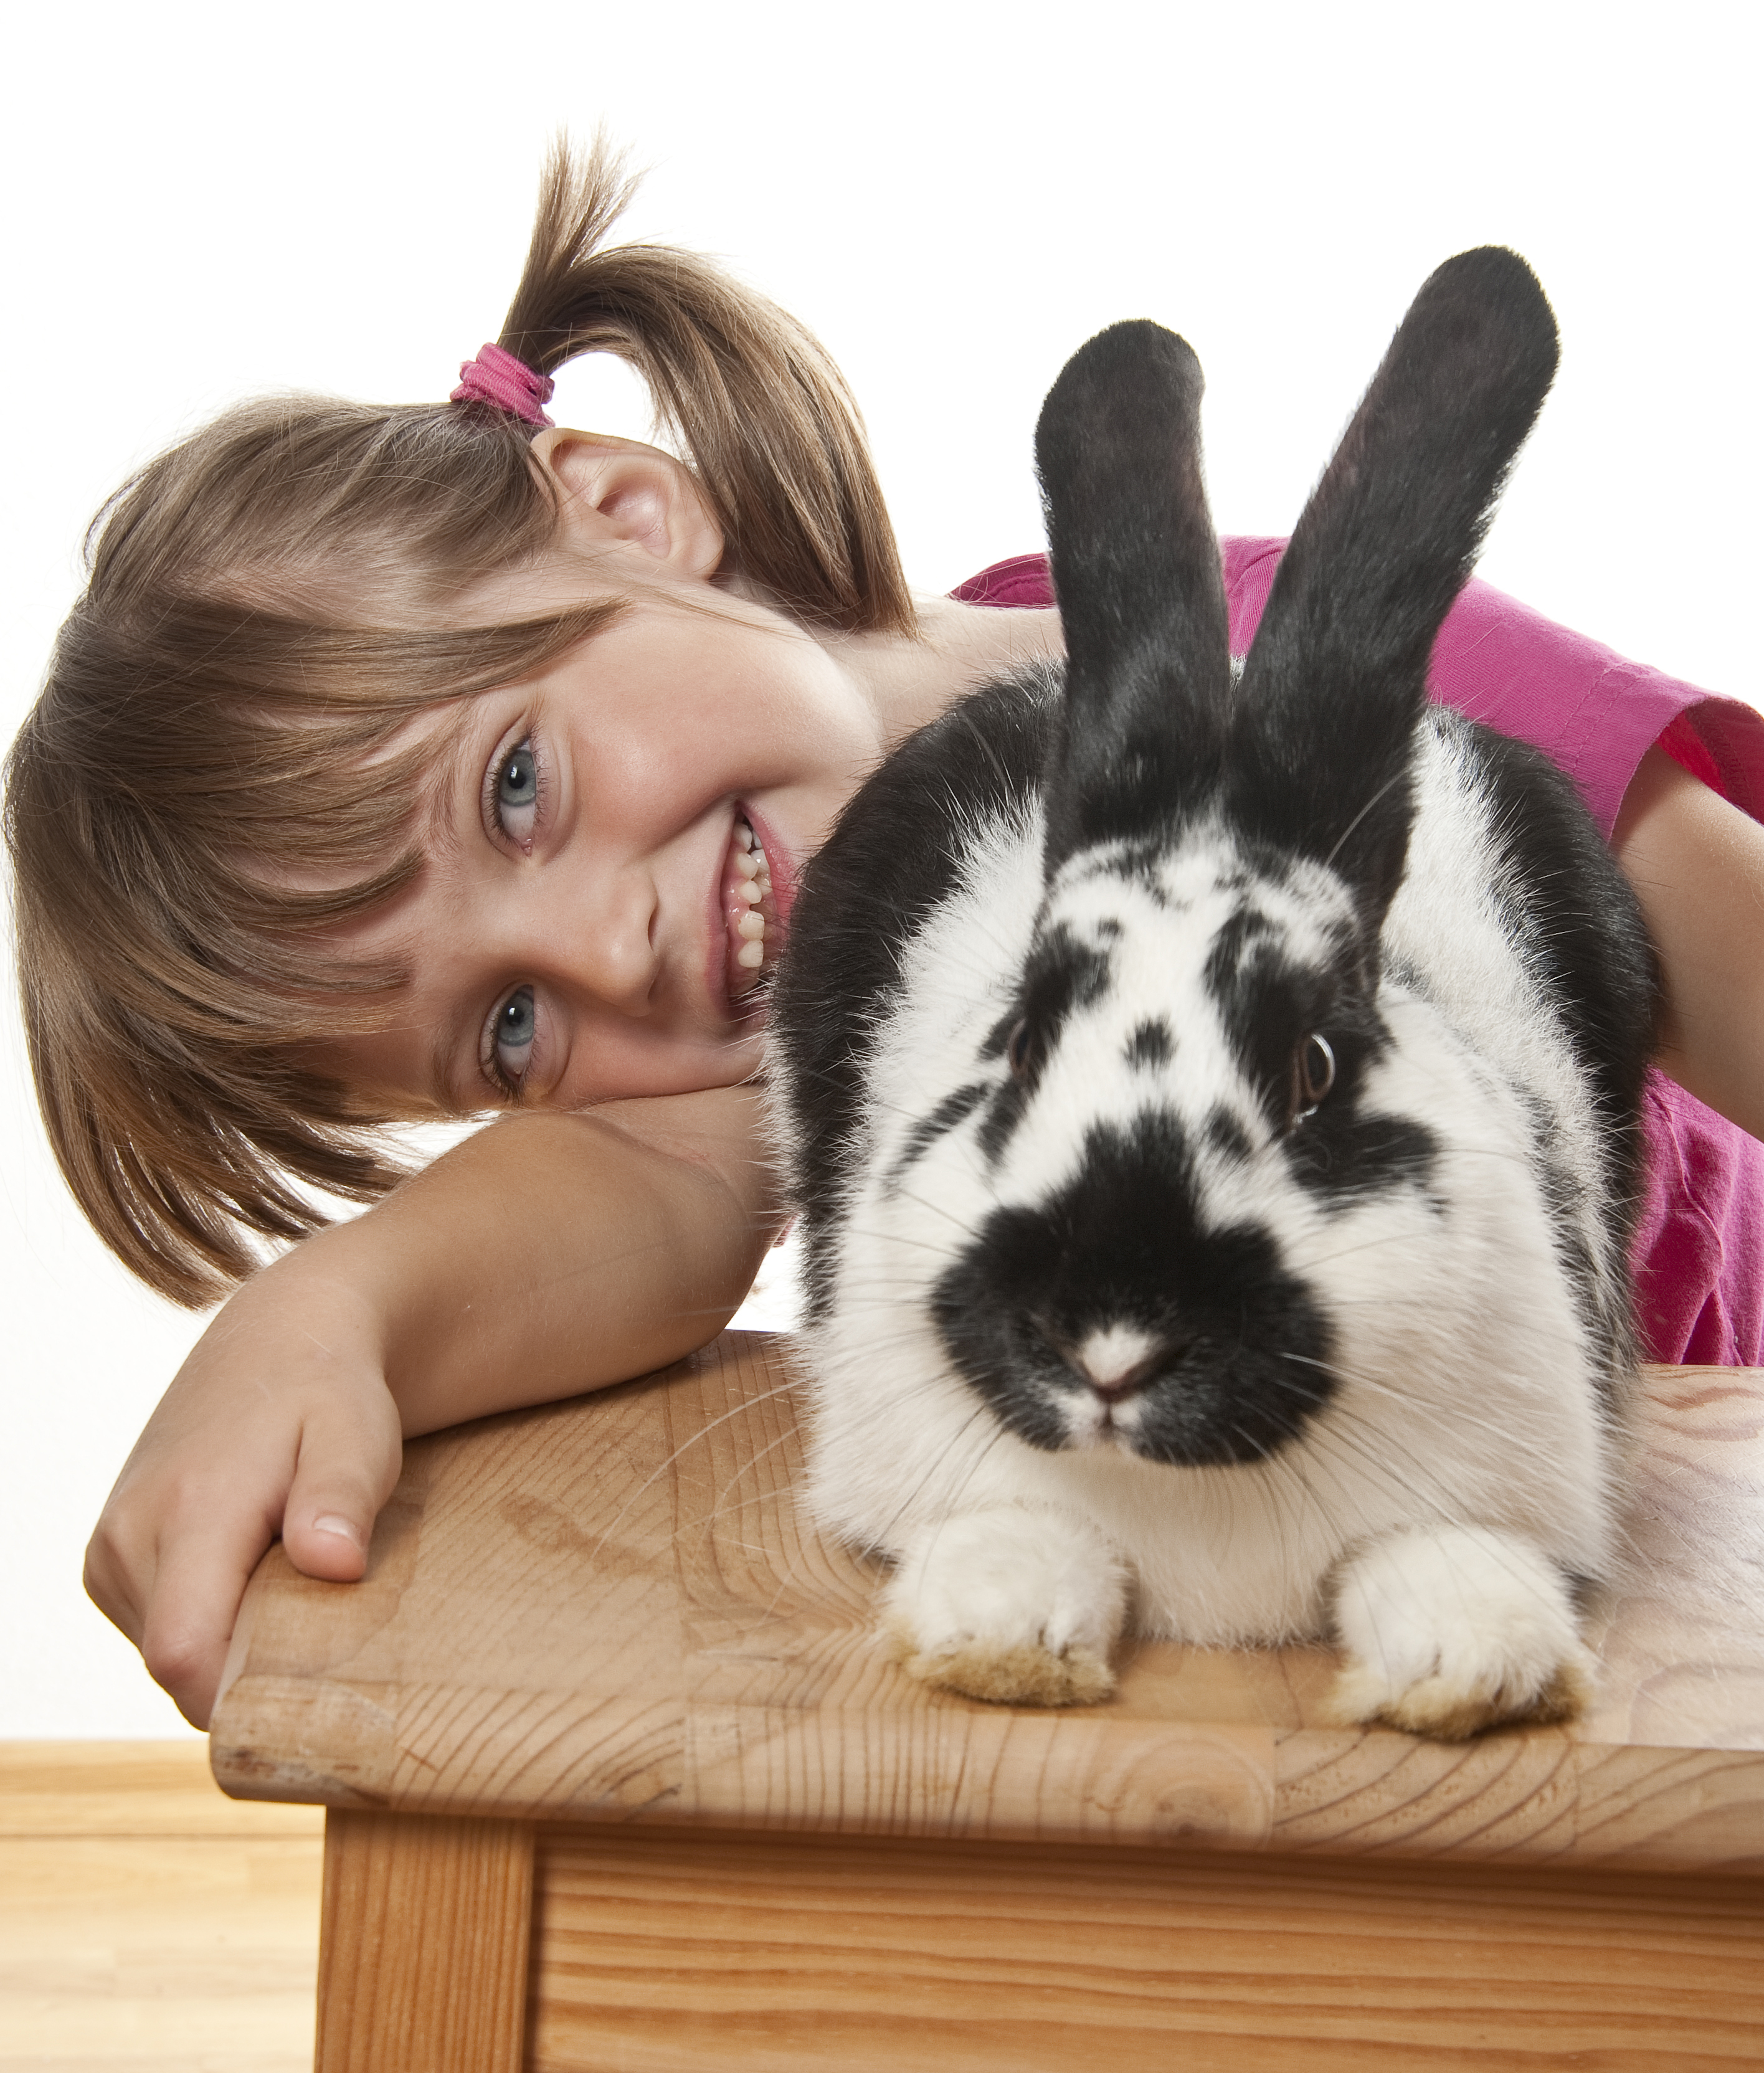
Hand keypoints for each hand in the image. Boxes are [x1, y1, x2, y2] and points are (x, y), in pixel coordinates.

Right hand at [84, 1254, 403, 1728]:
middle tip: (316, 1608)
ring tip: (283, 1571)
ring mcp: (108, 1551)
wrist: (277, 1343)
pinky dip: (209, 1620)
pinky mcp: (108, 1562)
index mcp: (186, 1510)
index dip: (244, 1693)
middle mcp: (127, 1535)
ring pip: (168, 1656)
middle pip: (180, 1667)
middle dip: (250, 1665)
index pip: (184, 1654)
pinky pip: (159, 1632)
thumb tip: (333, 1564)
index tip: (312, 1685)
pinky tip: (250, 1568)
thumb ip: (342, 1497)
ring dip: (230, 1639)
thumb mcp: (358, 1433)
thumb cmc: (330, 1394)